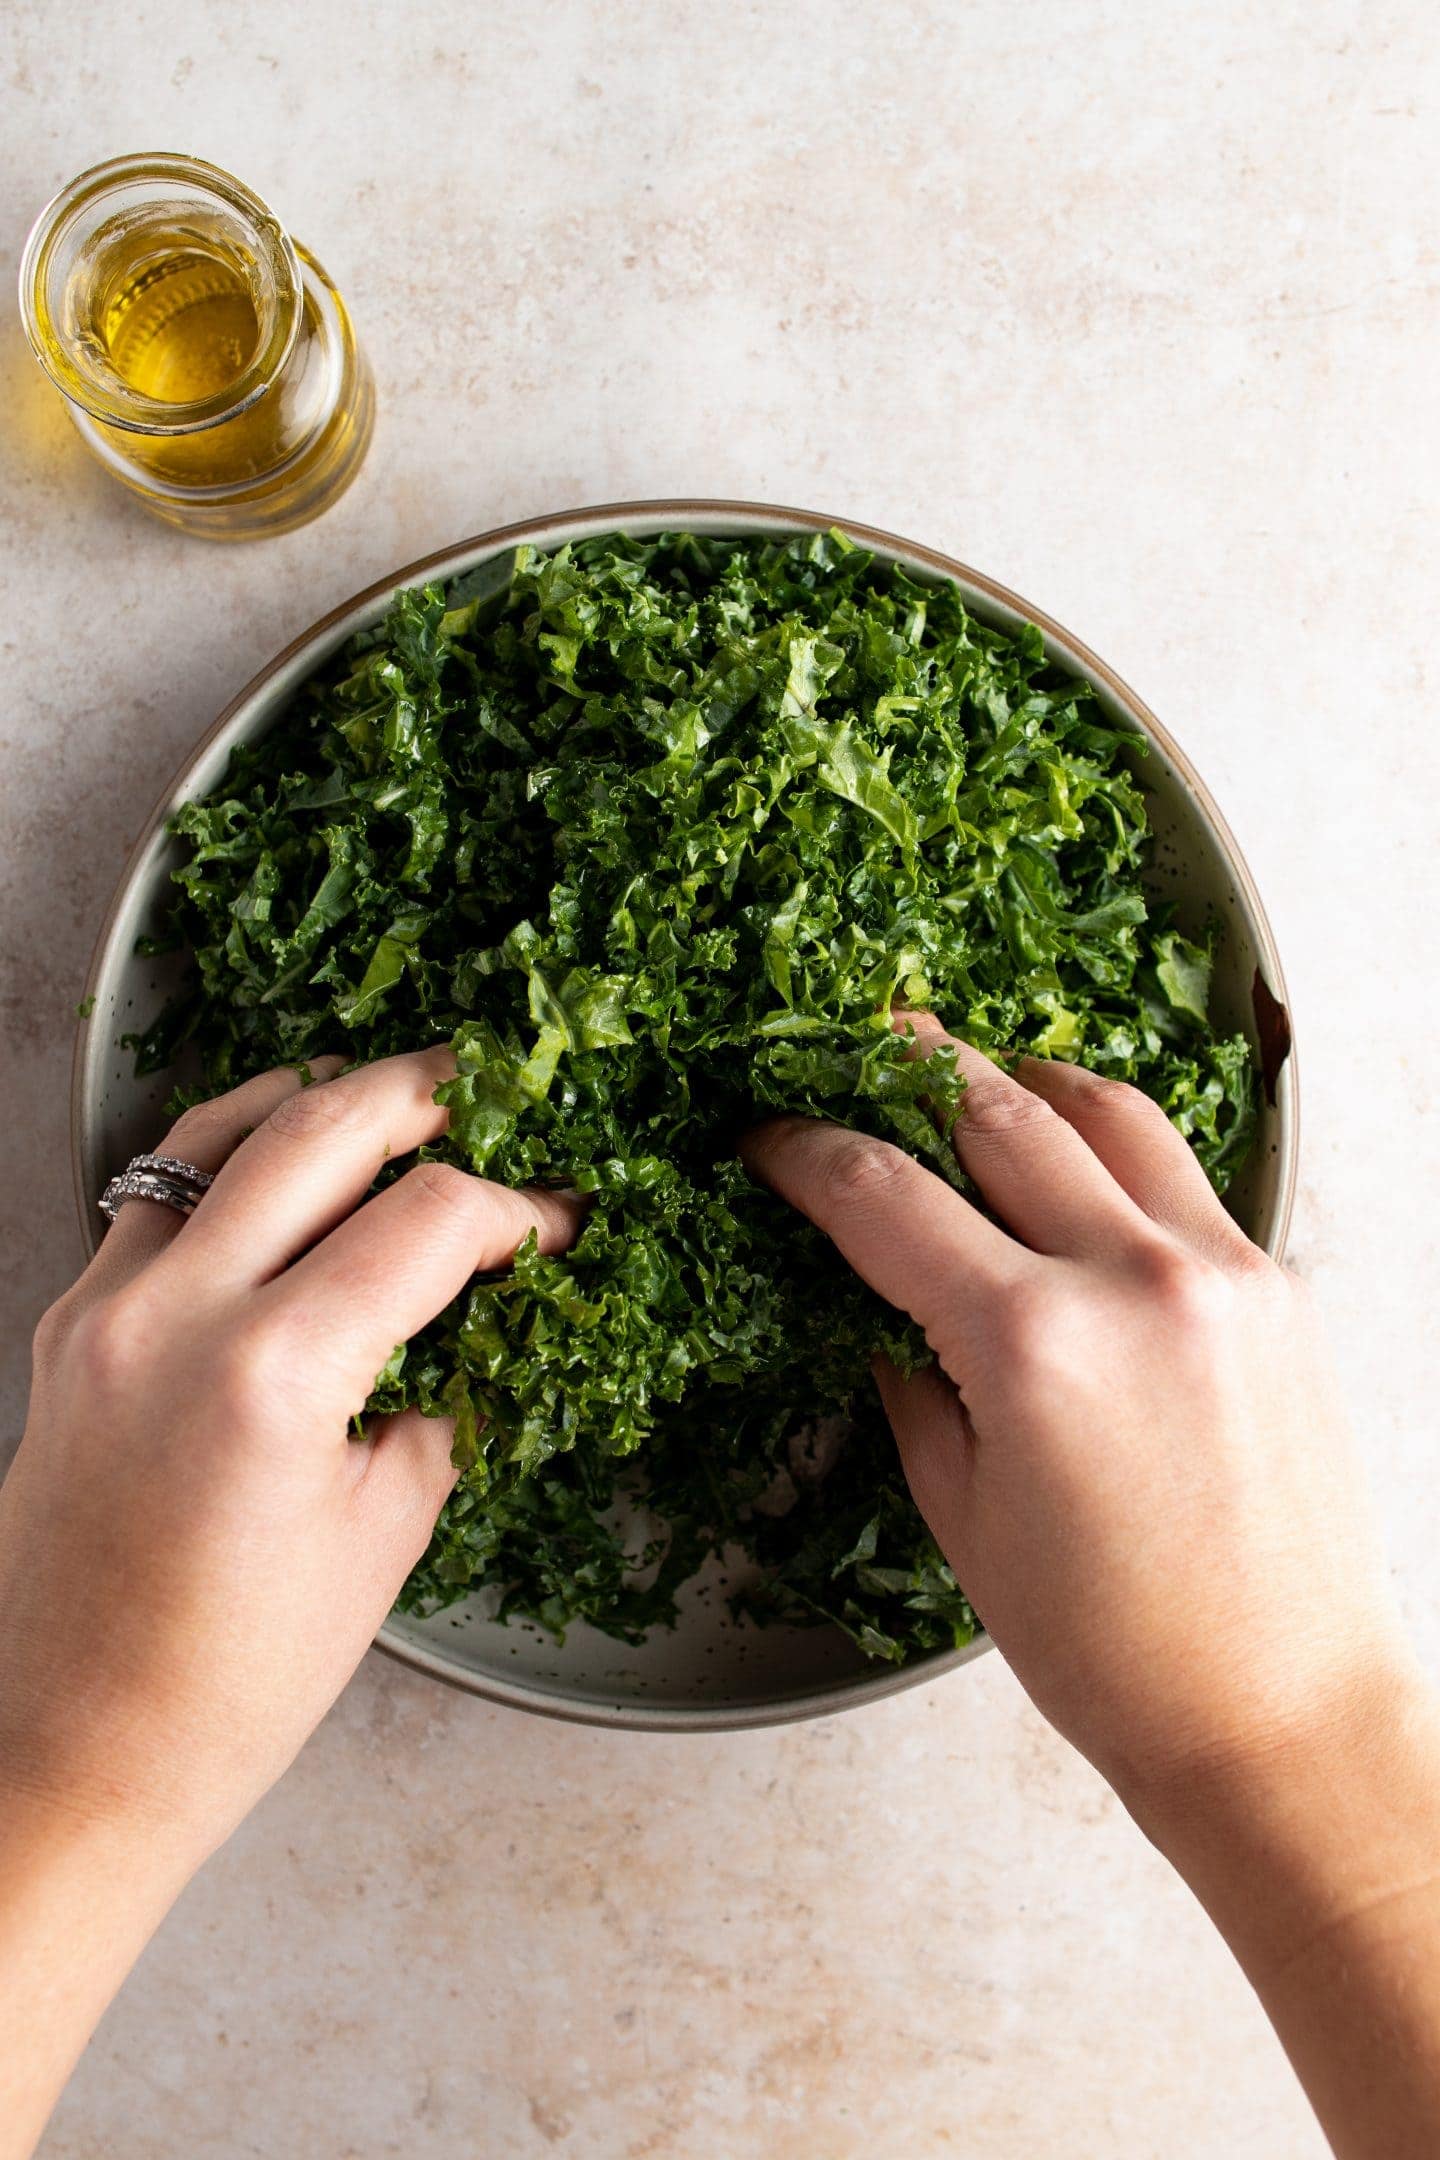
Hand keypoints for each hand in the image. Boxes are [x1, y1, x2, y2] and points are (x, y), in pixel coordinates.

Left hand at [1, 1050, 578, 1862]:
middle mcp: (175, 1314)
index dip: (516, 1209)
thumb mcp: (384, 1531)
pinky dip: (226, 1154)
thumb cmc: (231, 1681)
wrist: (69, 1752)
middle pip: (323, 1128)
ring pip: (221, 1132)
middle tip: (495, 1095)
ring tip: (390, 1102)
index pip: (429, 1220)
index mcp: (272, 1374)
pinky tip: (275, 1160)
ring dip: (320, 1101)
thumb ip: (438, 1395)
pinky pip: (153, 1192)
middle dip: (426, 1096)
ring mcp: (105, 1309)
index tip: (556, 1226)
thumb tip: (480, 1315)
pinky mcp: (68, 1325)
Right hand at [744, 1018, 1417, 1815]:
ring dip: (1024, 1081)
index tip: (767, 1136)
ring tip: (973, 1081)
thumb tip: (875, 1293)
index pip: (885, 1194)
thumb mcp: (961, 1509)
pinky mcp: (1278, 1289)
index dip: (805, 1151)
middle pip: (995, 1111)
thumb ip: (909, 1374)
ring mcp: (1223, 1272)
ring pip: (1107, 1110)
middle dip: (909, 1068)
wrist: (1278, 1717)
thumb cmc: (1112, 1649)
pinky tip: (1077, 1166)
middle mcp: (1135, 1279)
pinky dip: (1115, 1148)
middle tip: (857, 1048)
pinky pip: (1182, 1173)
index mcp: (1033, 1343)